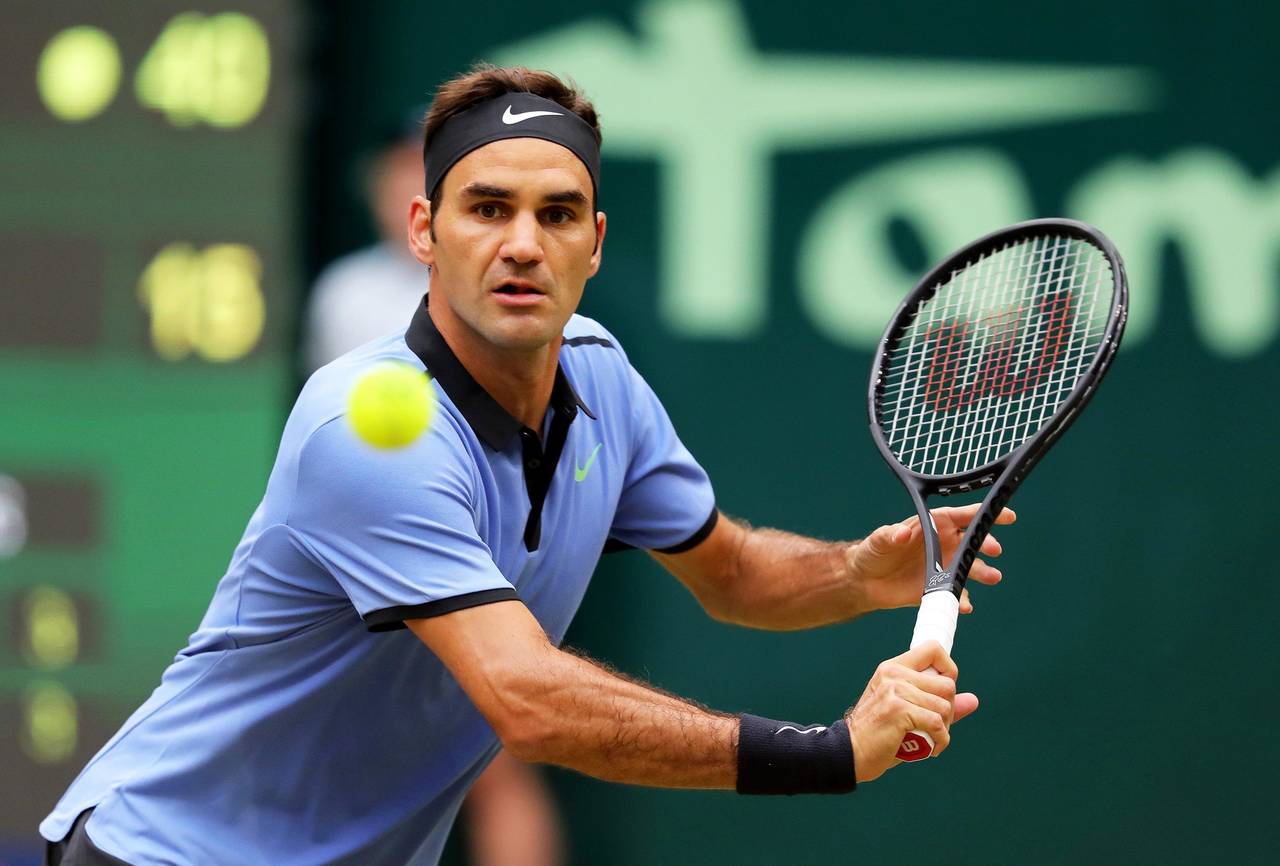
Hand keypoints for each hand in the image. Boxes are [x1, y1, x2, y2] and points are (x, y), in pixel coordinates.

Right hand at [844, 642, 976, 782]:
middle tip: (936, 726)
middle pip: (947, 684)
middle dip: (949, 710)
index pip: (933, 648)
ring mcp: (895, 690)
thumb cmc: (880, 733)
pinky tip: (932, 747)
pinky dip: (941, 740)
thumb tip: (974, 700)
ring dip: (945, 728)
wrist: (850, 752)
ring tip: (931, 738)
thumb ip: (938, 703)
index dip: (948, 669)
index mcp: (893, 667)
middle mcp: (894, 674)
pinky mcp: (899, 710)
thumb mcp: (907, 711)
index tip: (942, 692)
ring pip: (944, 706)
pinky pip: (938, 724)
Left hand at [845, 505, 1015, 615]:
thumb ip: (890, 535)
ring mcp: (944, 567)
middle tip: (994, 550)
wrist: (865, 581)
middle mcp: (944, 545)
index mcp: (933, 525)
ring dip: (983, 572)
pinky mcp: (939, 589)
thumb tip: (901, 533)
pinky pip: (957, 594)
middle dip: (985, 544)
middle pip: (972, 541)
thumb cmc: (873, 551)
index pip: (962, 516)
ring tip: (992, 577)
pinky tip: (965, 605)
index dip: (983, 514)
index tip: (1005, 516)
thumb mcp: (879, 539)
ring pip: (970, 567)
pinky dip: (963, 599)